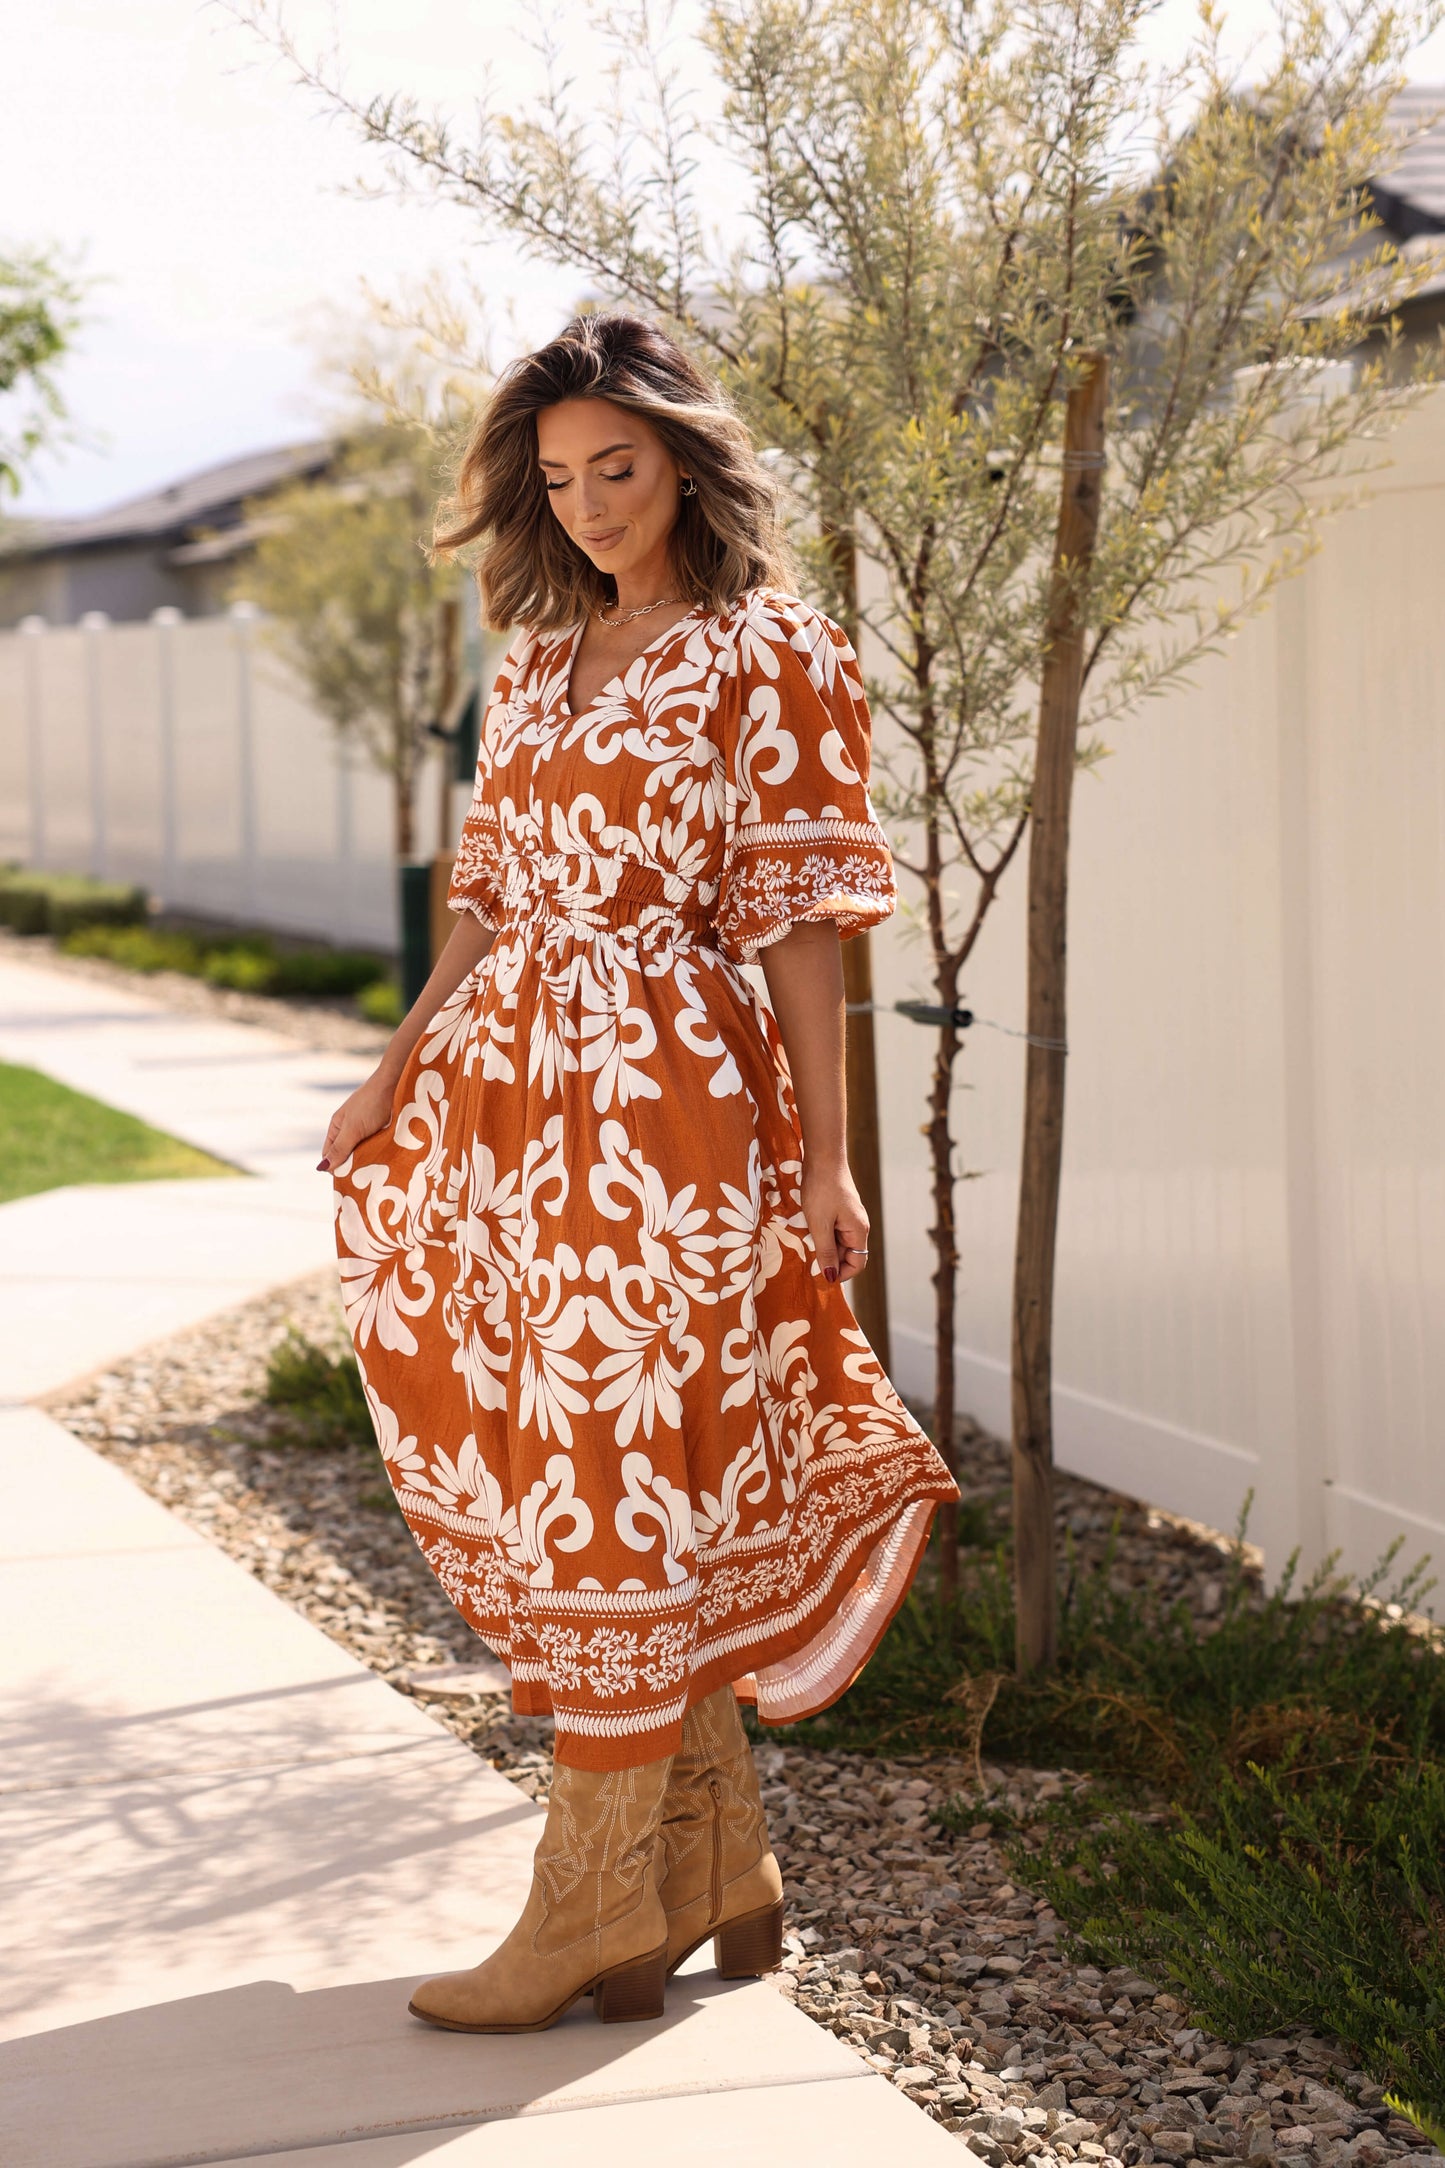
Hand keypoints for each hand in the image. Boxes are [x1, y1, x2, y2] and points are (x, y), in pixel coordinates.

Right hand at [319, 1070, 397, 1173]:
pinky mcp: (383, 1131)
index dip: (335, 1169)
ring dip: (368, 1162)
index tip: (347, 1181)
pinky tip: (386, 1162)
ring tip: (376, 1172)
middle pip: (347, 1156)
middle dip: (353, 1167)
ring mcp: (367, 1130)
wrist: (397, 1083)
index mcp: (337, 1128)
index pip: (330, 1155)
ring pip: (363, 1154)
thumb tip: (321, 1168)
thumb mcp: (353, 1129)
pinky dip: (380, 1155)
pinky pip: (378, 1148)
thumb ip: (340, 1148)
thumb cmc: (371, 1104)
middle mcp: (350, 1130)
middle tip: (364, 1179)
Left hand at [800, 1161, 870, 1285]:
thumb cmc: (822, 1190)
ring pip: (838, 1241)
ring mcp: (849, 1216)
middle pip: (847, 1253)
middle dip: (829, 1259)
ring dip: (823, 1245)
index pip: (858, 1263)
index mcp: (859, 1231)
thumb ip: (826, 1251)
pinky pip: (833, 1229)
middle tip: (807, 1258)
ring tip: (804, 1242)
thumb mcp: (820, 1224)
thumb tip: (831, 1277)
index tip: (820, 1274)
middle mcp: (858, 1225)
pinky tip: (806, 1228)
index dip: (841, 1273)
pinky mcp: (840, 1209)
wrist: (823, 1157)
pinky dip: (821, 1233)